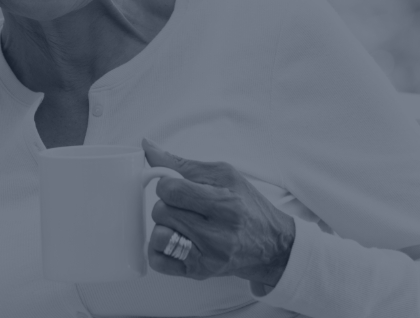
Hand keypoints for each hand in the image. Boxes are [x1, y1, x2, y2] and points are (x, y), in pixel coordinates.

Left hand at [142, 138, 295, 288]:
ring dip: (163, 225)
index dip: (167, 184)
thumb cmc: (246, 205)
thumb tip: (147, 146)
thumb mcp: (222, 174)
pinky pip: (159, 262)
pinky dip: (159, 248)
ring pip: (158, 235)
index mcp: (226, 204)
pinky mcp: (199, 273)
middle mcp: (218, 235)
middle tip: (182, 205)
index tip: (176, 186)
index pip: (172, 190)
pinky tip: (174, 239)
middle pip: (162, 211)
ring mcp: (208, 257)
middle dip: (166, 203)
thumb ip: (181, 163)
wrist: (272, 245)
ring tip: (180, 222)